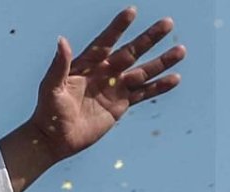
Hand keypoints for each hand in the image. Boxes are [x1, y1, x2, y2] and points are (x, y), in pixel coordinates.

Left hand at [31, 7, 185, 161]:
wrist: (53, 139)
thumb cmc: (48, 112)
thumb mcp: (51, 87)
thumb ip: (59, 65)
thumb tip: (62, 40)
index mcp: (87, 64)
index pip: (105, 41)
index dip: (118, 27)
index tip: (132, 11)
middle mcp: (103, 73)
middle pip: (131, 52)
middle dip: (149, 38)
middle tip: (167, 22)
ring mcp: (114, 88)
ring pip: (143, 71)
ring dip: (162, 61)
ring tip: (181, 50)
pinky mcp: (120, 105)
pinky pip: (144, 94)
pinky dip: (159, 87)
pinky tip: (175, 78)